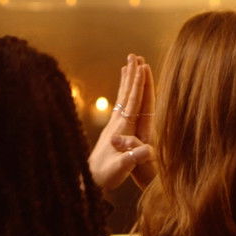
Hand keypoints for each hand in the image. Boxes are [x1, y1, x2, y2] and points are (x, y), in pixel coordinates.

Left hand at [89, 54, 155, 190]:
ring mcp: (114, 126)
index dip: (139, 83)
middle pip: (127, 93)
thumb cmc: (105, 175)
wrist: (88, 181)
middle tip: (135, 55)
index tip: (142, 65)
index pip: (133, 100)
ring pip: (123, 98)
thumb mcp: (121, 167)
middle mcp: (117, 123)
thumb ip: (133, 157)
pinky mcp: (112, 132)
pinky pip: (121, 107)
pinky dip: (124, 95)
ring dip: (127, 81)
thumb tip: (147, 149)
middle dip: (132, 74)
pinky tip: (124, 92)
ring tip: (128, 65)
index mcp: (122, 127)